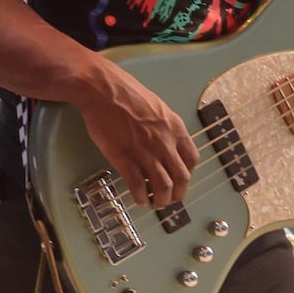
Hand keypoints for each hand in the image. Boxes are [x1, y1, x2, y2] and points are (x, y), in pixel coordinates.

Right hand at [74, 64, 199, 209]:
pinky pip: (138, 185)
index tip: (180, 179)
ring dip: (161, 200)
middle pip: (181, 178)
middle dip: (177, 194)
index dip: (187, 173)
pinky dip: (140, 197)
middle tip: (170, 199)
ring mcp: (145, 151)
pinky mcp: (124, 158)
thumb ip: (165, 127)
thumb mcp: (156, 106)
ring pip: (162, 186)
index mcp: (174, 127)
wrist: (102, 89)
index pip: (192, 159)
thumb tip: (167, 142)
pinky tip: (138, 199)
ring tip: (156, 203)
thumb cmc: (125, 93)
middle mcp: (164, 142)